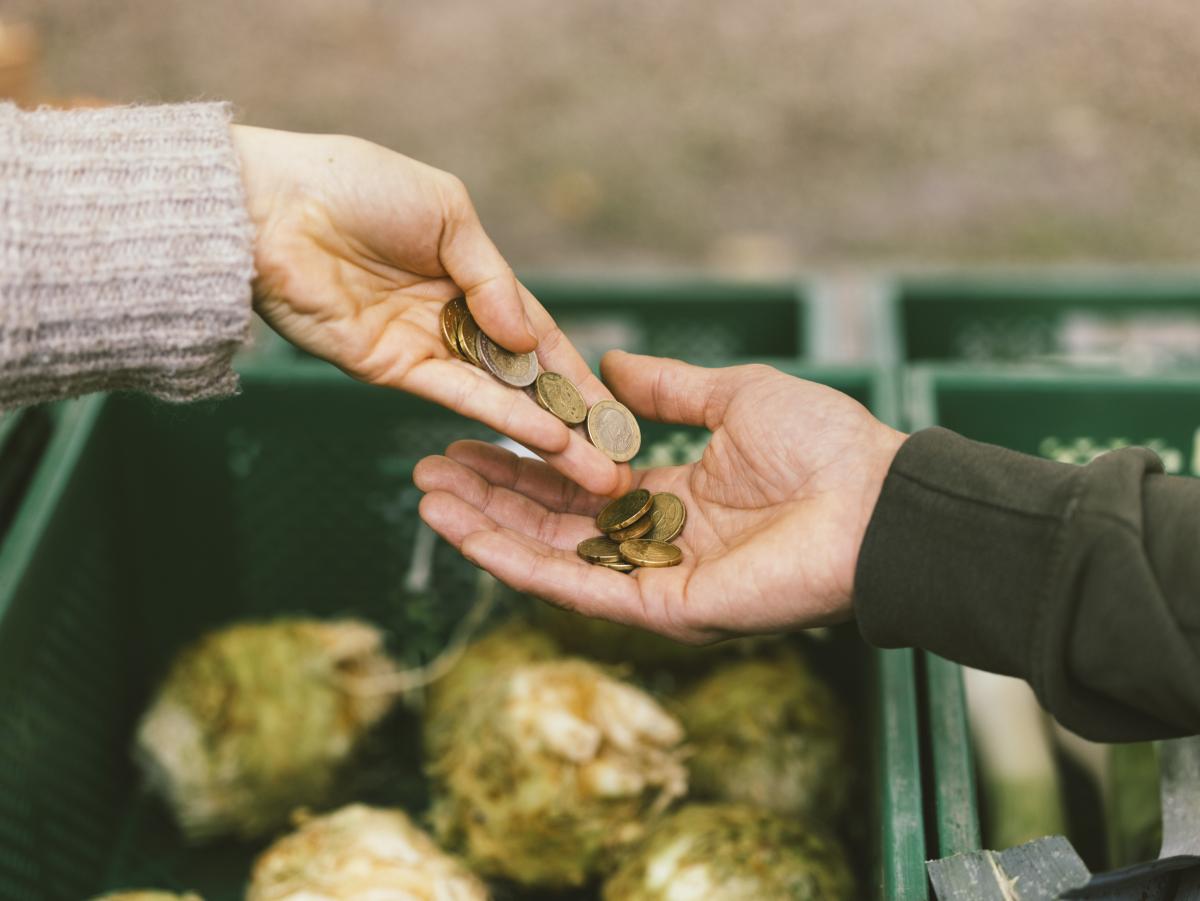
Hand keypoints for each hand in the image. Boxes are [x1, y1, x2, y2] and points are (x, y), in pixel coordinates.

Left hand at [232, 125, 624, 495]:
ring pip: (500, 396)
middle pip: (526, 376)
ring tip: (595, 467)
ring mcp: (424, 348)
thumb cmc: (356, 185)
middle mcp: (453, 319)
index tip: (616, 410)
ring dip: (550, 433)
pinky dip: (502, 416)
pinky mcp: (391, 370)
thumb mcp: (447, 211)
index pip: (538, 333)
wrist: (271, 206)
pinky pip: (457, 395)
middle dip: (574, 418)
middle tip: (619, 458)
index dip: (577, 372)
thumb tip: (528, 338)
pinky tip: (547, 436)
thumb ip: (492, 276)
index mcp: (471, 276)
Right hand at [414, 352, 906, 642]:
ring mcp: (656, 579)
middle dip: (489, 498)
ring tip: (427, 501)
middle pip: (551, 523)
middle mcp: (655, 543)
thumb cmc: (824, 447)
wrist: (875, 501)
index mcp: (673, 497)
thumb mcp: (735, 397)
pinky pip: (578, 586)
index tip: (469, 440)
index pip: (577, 486)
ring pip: (553, 557)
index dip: (522, 465)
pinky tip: (470, 534)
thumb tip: (615, 363)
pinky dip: (519, 562)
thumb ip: (671, 389)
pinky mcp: (663, 609)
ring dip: (487, 530)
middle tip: (425, 472)